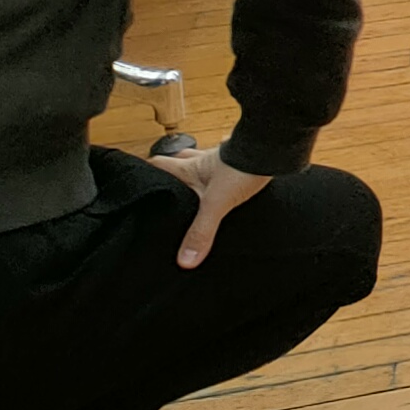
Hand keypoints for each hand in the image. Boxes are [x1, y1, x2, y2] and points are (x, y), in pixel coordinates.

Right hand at [151, 146, 272, 268]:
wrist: (274, 148)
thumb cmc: (243, 167)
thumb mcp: (217, 203)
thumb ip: (201, 231)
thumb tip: (185, 260)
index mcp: (190, 168)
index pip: (158, 164)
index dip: (145, 169)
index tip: (134, 177)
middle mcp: (203, 160)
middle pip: (178, 161)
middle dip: (170, 172)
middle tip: (163, 187)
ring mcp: (223, 159)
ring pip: (202, 162)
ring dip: (196, 173)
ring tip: (192, 190)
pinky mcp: (241, 160)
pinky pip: (225, 166)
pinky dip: (221, 175)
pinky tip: (226, 186)